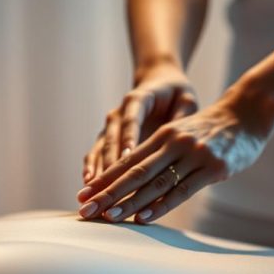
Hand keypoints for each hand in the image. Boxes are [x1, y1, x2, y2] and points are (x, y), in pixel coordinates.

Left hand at [76, 88, 273, 223]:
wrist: (249, 113)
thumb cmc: (212, 130)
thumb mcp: (181, 134)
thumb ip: (159, 153)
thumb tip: (132, 180)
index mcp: (162, 135)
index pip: (126, 161)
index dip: (104, 179)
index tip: (83, 195)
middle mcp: (174, 143)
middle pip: (134, 173)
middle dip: (107, 193)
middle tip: (86, 210)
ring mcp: (194, 155)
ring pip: (155, 183)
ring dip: (129, 202)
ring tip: (109, 217)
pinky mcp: (214, 168)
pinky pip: (182, 190)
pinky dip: (161, 205)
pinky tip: (144, 217)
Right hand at [83, 64, 197, 182]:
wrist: (159, 84)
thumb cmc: (177, 94)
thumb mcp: (186, 100)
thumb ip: (182, 117)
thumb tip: (181, 137)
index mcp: (138, 99)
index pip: (132, 120)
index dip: (129, 138)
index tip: (127, 156)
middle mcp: (119, 113)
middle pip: (111, 139)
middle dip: (107, 162)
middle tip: (107, 183)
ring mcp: (110, 127)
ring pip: (100, 149)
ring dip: (96, 170)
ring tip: (92, 189)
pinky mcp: (108, 138)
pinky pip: (96, 155)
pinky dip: (92, 169)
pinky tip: (88, 184)